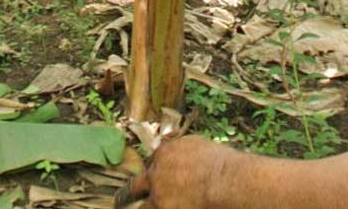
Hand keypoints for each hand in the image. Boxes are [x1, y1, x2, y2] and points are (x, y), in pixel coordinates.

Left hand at [115, 136, 230, 208]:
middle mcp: (156, 175)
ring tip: (126, 208)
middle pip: (134, 187)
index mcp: (164, 153)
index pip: (152, 163)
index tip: (156, 178)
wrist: (228, 182)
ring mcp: (159, 197)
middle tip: (119, 201)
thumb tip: (177, 152)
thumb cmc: (221, 163)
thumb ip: (182, 149)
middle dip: (125, 195)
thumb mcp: (198, 145)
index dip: (154, 172)